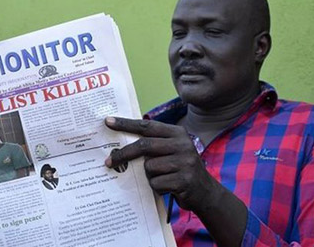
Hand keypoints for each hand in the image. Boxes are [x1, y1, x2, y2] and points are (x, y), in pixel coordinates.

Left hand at [104, 116, 220, 211]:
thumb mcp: (171, 151)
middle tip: (108, 162)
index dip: (126, 124)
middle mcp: (183, 144)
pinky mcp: (184, 180)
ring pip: (149, 167)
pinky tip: (167, 188)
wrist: (205, 192)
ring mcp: (185, 162)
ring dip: (148, 176)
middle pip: (144, 145)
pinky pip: (156, 183)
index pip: (147, 125)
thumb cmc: (180, 169)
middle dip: (124, 154)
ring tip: (161, 178)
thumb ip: (153, 144)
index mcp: (177, 133)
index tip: (108, 121)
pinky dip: (157, 188)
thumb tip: (121, 143)